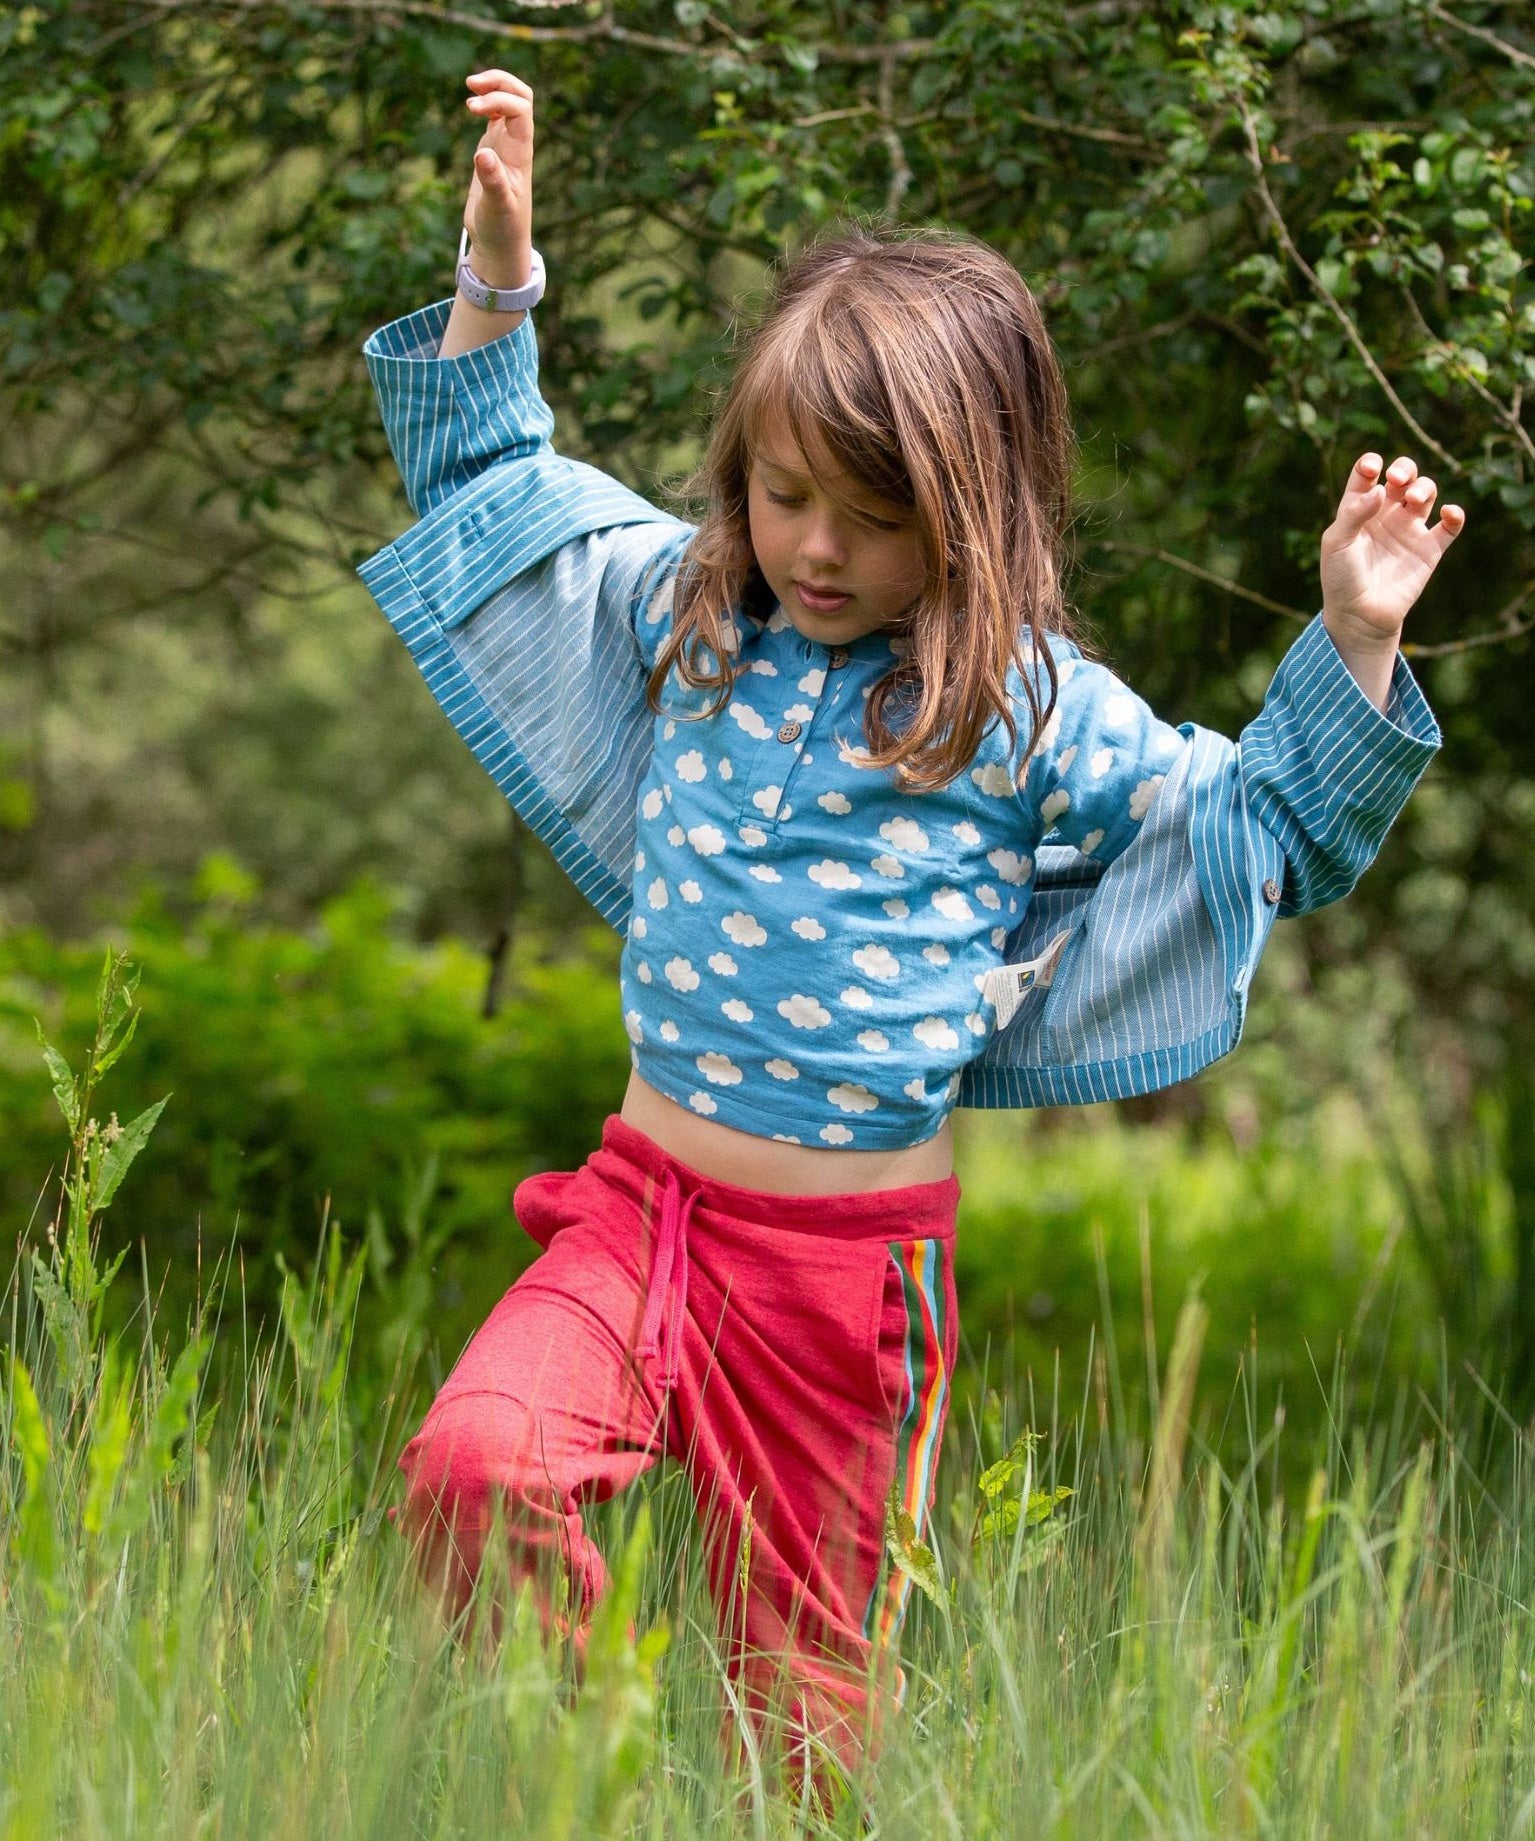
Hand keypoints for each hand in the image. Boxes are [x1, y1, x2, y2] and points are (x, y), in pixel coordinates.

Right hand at [461, 69, 534, 288]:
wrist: (501, 244)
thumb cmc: (502, 228)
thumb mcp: (496, 207)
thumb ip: (492, 181)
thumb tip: (482, 155)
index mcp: (521, 154)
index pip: (521, 110)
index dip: (500, 99)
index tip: (471, 108)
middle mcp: (516, 145)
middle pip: (521, 96)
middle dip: (499, 82)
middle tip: (471, 85)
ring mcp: (505, 146)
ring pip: (509, 103)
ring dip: (493, 89)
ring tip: (469, 89)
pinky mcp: (494, 151)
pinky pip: (496, 117)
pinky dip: (486, 103)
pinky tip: (471, 105)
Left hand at [1320, 452, 1465, 656]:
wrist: (1359, 616)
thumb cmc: (1341, 579)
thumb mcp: (1337, 543)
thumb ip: (1354, 513)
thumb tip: (1380, 489)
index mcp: (1358, 509)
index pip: (1367, 475)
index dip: (1370, 464)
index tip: (1372, 468)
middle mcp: (1385, 514)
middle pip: (1403, 476)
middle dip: (1405, 469)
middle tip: (1397, 479)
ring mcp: (1408, 530)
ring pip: (1426, 493)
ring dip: (1424, 487)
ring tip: (1414, 500)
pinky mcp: (1429, 549)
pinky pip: (1450, 526)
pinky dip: (1455, 514)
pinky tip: (1448, 513)